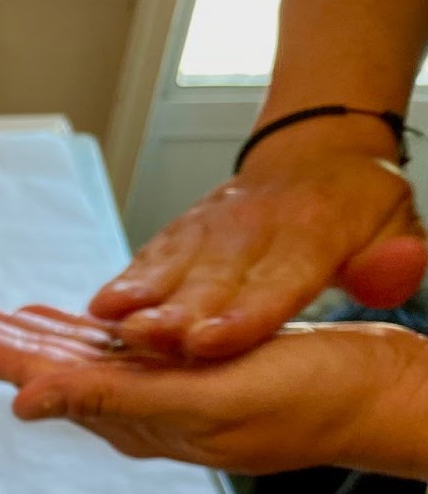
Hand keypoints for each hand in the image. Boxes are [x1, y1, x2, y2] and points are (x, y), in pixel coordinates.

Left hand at [0, 303, 427, 475]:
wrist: (371, 401)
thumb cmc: (301, 403)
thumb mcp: (200, 401)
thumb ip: (108, 402)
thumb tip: (24, 404)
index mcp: (122, 410)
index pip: (27, 371)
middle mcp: (128, 402)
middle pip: (30, 360)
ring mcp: (153, 385)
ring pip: (61, 351)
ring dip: (11, 331)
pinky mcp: (181, 368)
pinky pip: (105, 347)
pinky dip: (69, 329)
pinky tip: (51, 321)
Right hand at [90, 125, 425, 360]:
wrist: (313, 153)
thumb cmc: (352, 206)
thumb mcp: (395, 223)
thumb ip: (394, 256)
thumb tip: (388, 277)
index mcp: (312, 234)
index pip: (275, 281)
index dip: (241, 315)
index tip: (209, 340)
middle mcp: (252, 231)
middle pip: (210, 280)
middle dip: (173, 311)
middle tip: (141, 337)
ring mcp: (211, 229)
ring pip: (172, 268)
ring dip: (138, 298)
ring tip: (107, 321)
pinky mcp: (181, 233)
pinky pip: (150, 259)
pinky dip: (124, 283)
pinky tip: (98, 308)